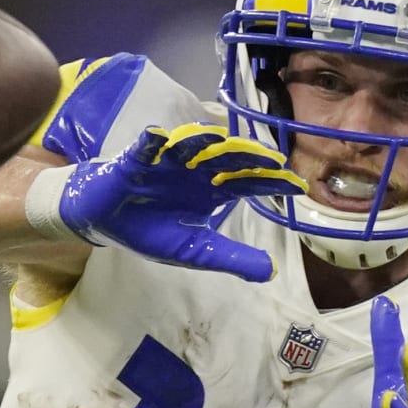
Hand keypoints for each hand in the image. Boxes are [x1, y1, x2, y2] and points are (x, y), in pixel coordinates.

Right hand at [56, 122, 306, 281]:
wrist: (108, 222)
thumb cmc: (154, 232)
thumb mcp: (196, 252)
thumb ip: (232, 259)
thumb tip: (272, 271)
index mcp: (213, 191)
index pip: (249, 183)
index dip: (272, 183)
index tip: (299, 185)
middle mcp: (197, 171)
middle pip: (227, 159)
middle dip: (248, 157)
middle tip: (272, 158)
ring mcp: (168, 162)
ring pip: (190, 146)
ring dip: (203, 141)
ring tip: (220, 139)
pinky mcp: (137, 161)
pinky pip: (144, 149)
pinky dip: (150, 143)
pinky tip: (157, 137)